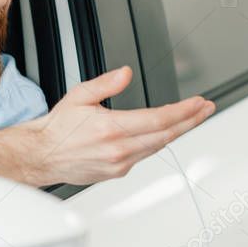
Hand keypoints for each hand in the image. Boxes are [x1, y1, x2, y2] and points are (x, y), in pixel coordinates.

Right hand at [25, 66, 214, 184]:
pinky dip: (156, 143)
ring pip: (157, 147)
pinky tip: (161, 134)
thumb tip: (126, 73)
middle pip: (166, 135)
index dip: (184, 111)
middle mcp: (118, 150)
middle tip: (206, 109)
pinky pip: (144, 156)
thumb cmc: (57, 129)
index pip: (158, 119)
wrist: (41, 156)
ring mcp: (119, 164)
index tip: (198, 103)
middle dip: (190, 120)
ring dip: (177, 132)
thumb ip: (106, 84)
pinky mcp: (117, 173)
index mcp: (111, 129)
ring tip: (191, 119)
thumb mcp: (79, 96)